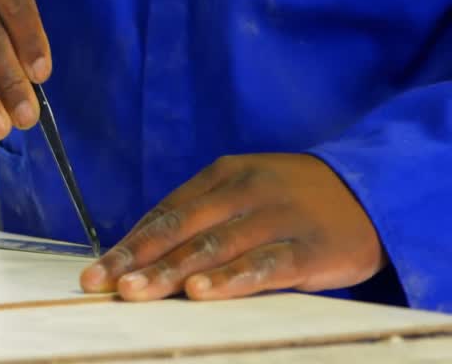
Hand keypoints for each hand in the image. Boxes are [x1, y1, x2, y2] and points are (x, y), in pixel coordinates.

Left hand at [80, 154, 385, 300]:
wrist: (371, 191)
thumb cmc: (291, 200)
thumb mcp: (244, 193)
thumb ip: (201, 217)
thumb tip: (141, 254)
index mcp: (222, 175)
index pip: (165, 214)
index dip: (128, 245)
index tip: (96, 273)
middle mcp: (245, 191)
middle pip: (181, 229)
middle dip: (137, 259)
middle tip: (104, 283)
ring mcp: (278, 217)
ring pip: (215, 247)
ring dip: (172, 271)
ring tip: (137, 291)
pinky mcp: (310, 246)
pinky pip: (265, 265)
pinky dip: (230, 279)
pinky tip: (201, 294)